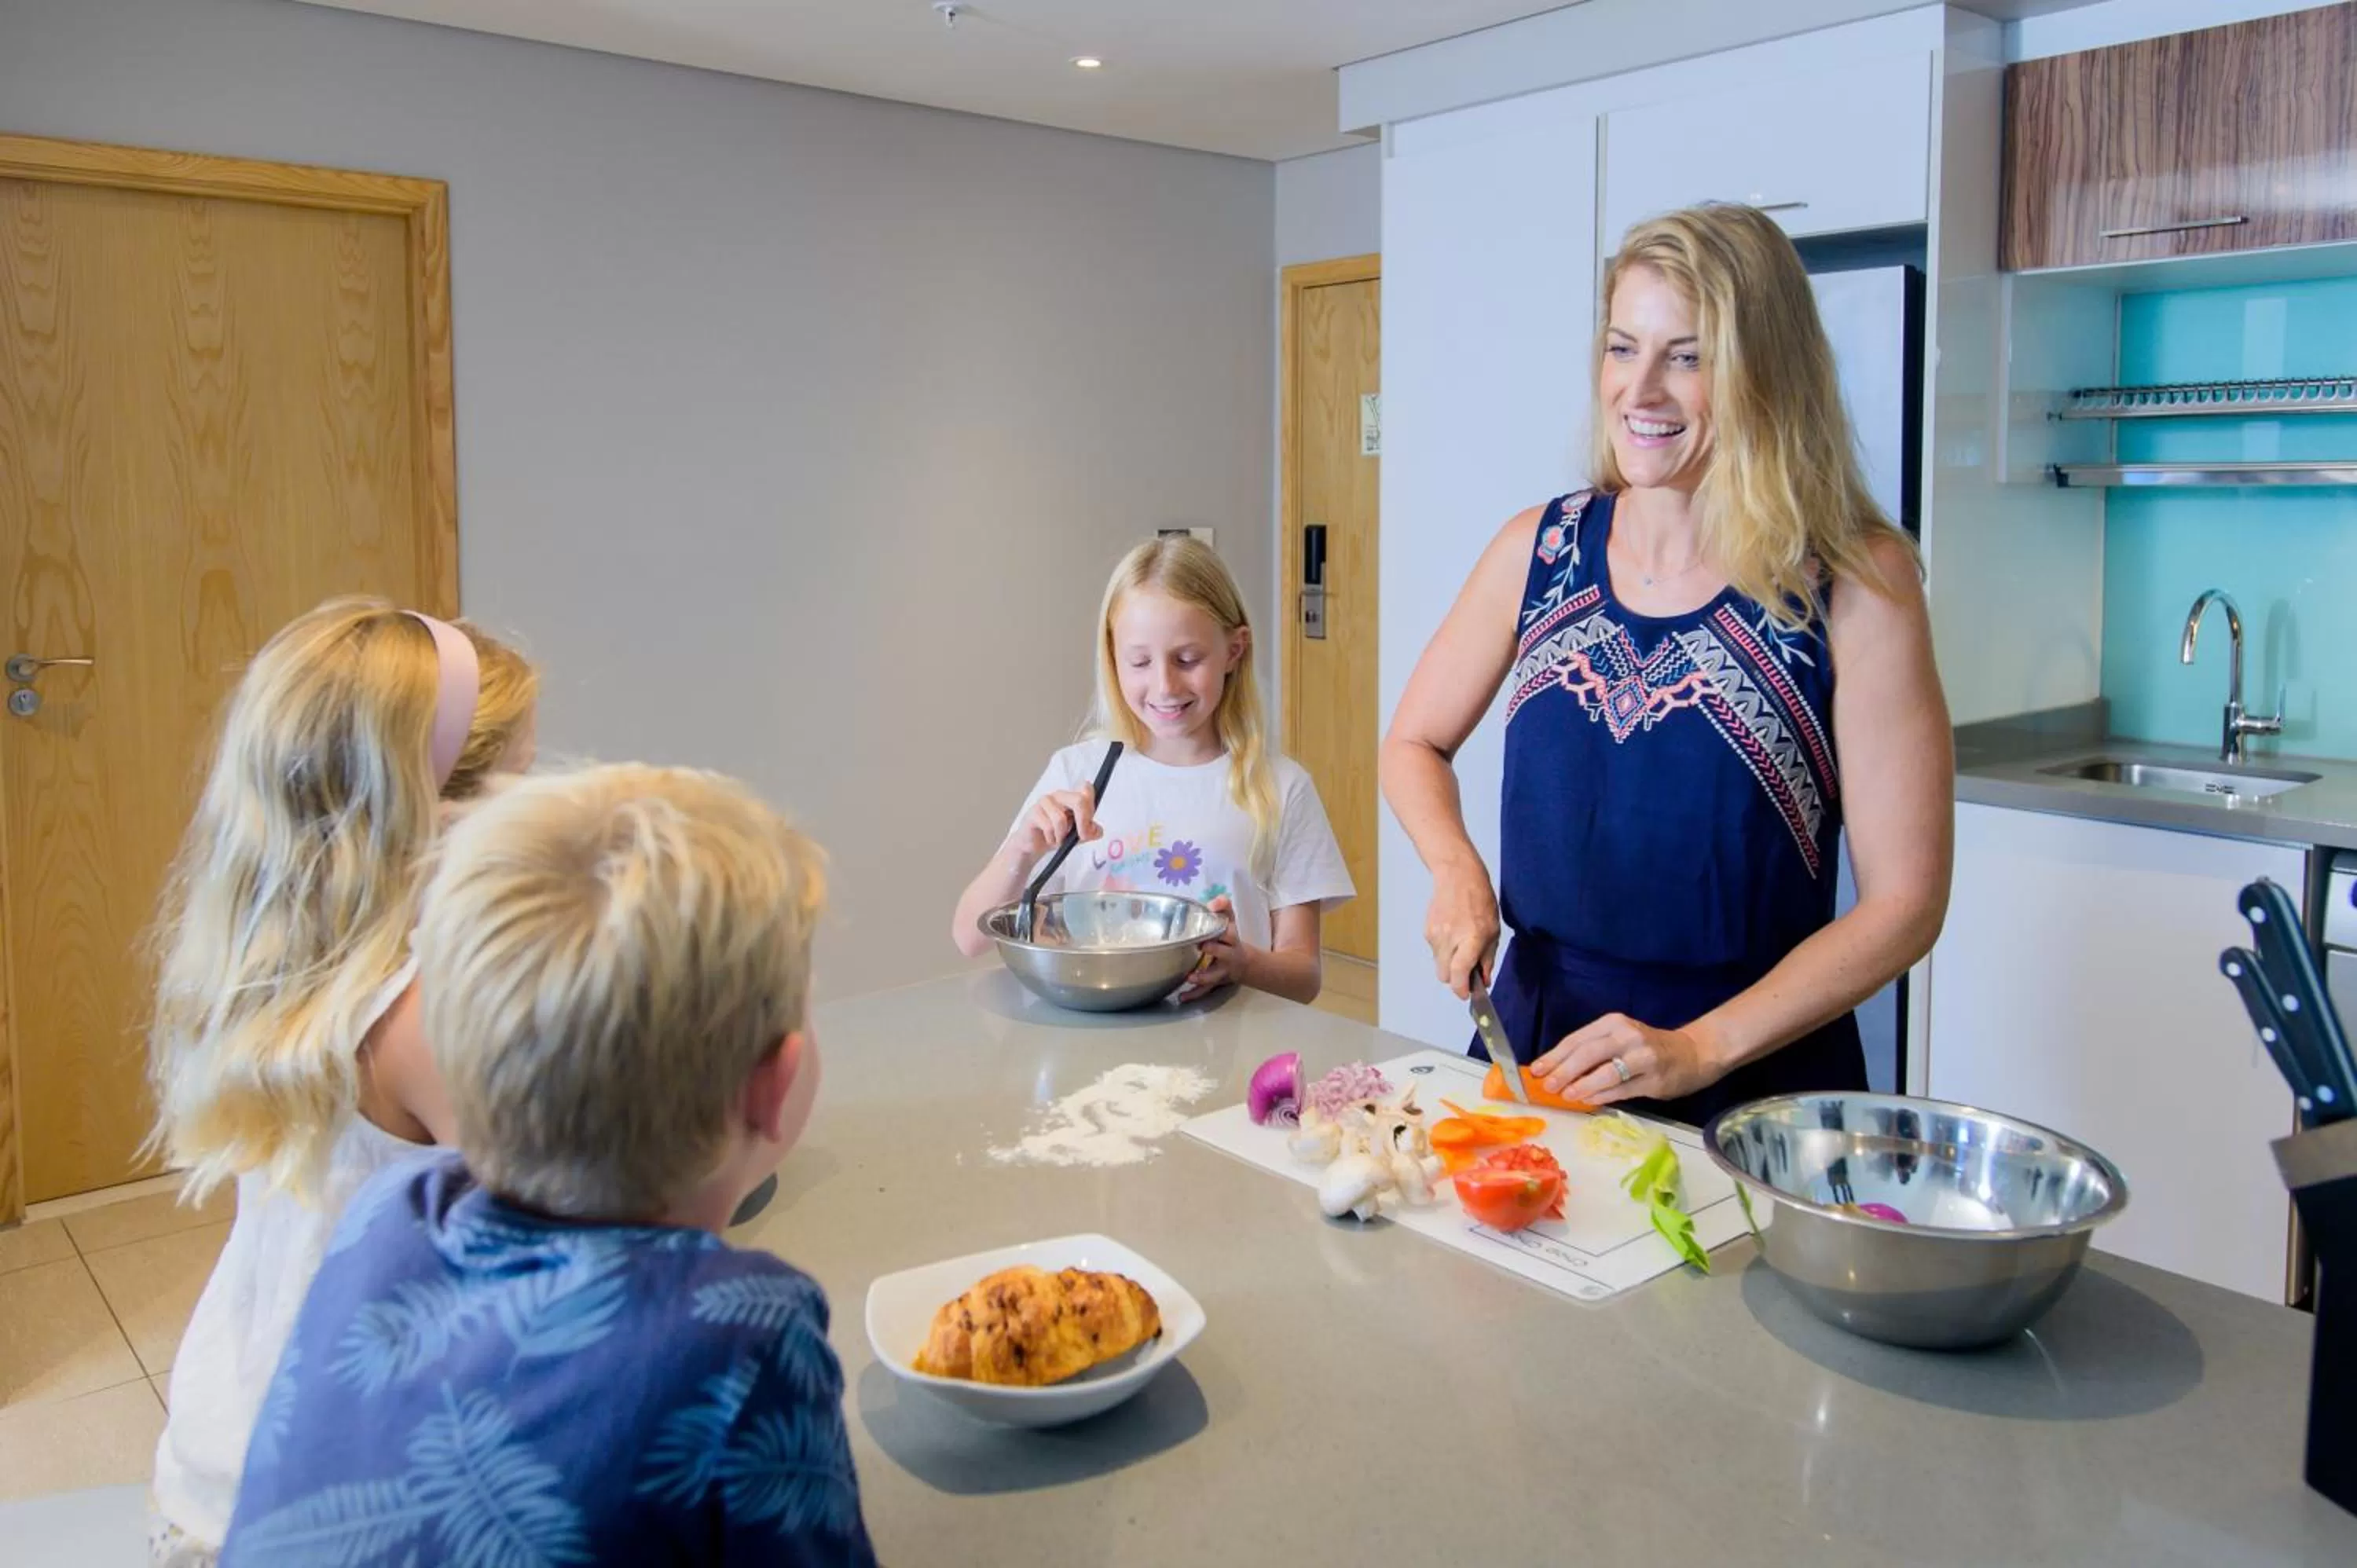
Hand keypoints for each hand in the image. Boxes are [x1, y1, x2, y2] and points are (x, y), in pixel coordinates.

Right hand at [1011, 785, 1099, 860]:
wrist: (1034, 845)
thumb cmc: (1056, 835)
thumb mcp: (1078, 836)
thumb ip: (1090, 832)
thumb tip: (1097, 830)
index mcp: (1072, 797)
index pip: (1086, 789)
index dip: (1091, 806)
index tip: (1090, 824)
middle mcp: (1060, 795)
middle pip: (1079, 800)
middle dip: (1083, 823)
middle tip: (1081, 836)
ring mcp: (1046, 802)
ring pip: (1061, 818)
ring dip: (1062, 836)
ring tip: (1059, 839)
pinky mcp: (1034, 812)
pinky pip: (1048, 826)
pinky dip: (1052, 839)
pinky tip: (1049, 839)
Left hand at [1175, 895, 1245, 1001]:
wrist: (1245, 964)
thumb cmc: (1231, 940)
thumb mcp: (1230, 922)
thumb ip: (1223, 908)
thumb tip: (1216, 900)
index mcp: (1232, 939)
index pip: (1229, 932)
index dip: (1222, 929)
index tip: (1210, 926)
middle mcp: (1229, 956)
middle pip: (1224, 952)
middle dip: (1214, 950)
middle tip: (1201, 946)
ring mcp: (1222, 971)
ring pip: (1214, 975)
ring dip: (1202, 977)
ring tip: (1189, 977)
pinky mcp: (1215, 982)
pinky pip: (1204, 990)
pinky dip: (1193, 995)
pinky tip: (1181, 997)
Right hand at [1423, 862, 1499, 998]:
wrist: (1457, 876)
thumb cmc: (1479, 900)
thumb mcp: (1493, 931)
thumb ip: (1487, 959)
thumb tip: (1484, 981)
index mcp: (1471, 939)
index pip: (1459, 974)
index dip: (1461, 989)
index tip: (1466, 994)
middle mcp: (1450, 939)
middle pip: (1444, 975)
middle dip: (1455, 979)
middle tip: (1467, 971)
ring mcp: (1435, 935)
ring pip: (1438, 964)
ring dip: (1449, 963)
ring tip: (1461, 943)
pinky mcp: (1427, 930)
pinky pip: (1435, 951)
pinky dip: (1444, 950)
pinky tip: (1452, 933)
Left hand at [1535, 1014, 1720, 1106]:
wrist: (1691, 1054)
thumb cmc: (1646, 1048)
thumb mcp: (1619, 1039)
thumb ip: (1591, 1052)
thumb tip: (1555, 1071)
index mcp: (1613, 1023)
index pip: (1577, 1039)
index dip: (1554, 1056)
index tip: (1536, 1070)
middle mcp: (1627, 1035)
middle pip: (1588, 1053)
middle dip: (1563, 1071)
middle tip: (1547, 1085)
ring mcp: (1643, 1057)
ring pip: (1605, 1073)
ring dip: (1581, 1085)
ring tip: (1565, 1095)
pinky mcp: (1654, 1079)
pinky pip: (1622, 1089)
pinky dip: (1601, 1096)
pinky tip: (1587, 1100)